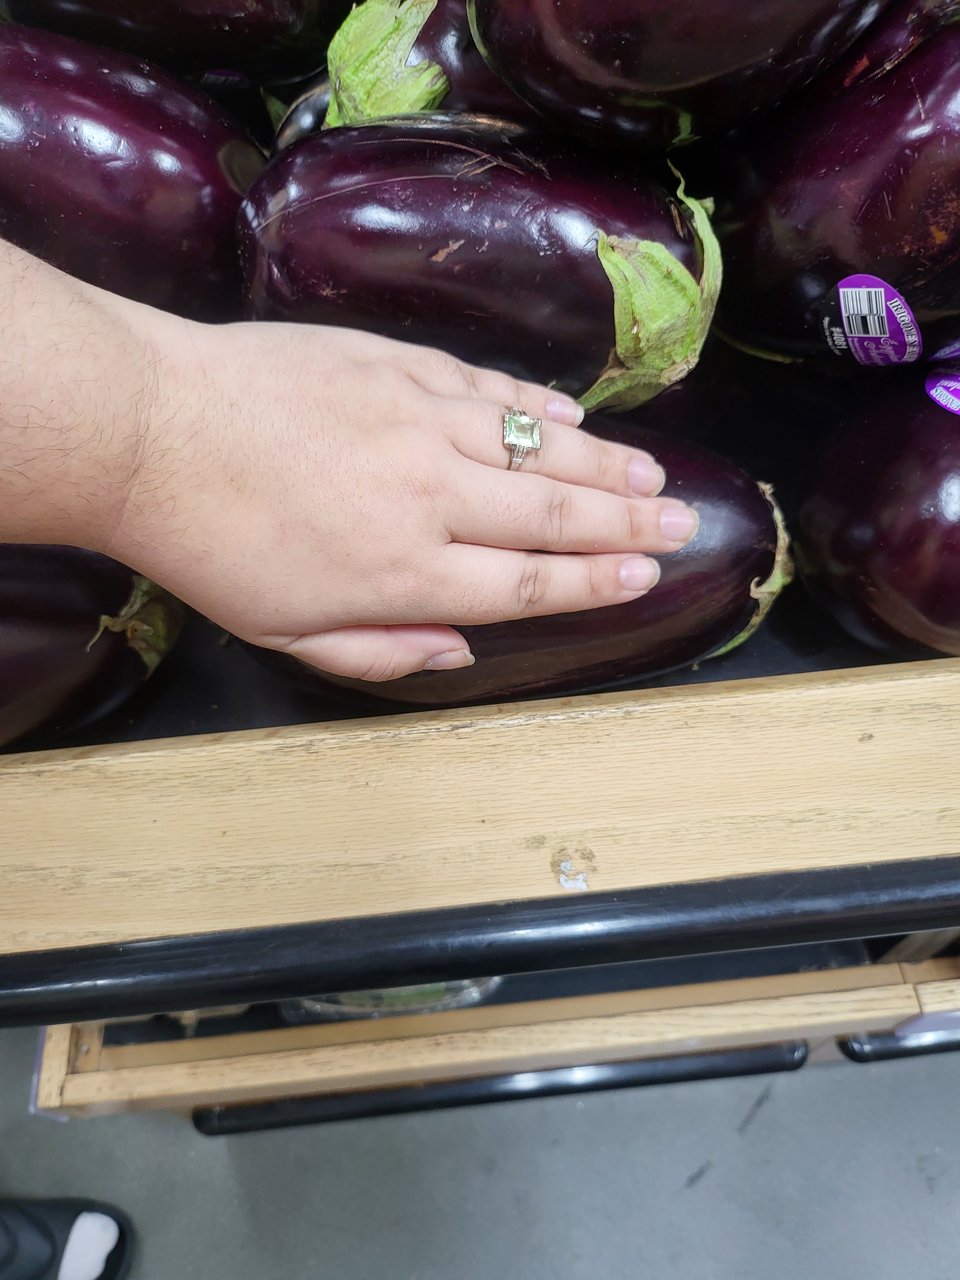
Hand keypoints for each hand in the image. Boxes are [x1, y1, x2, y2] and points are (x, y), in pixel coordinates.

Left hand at [108, 320, 699, 680]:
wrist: (152, 431)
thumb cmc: (211, 544)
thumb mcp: (287, 631)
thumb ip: (381, 649)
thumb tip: (461, 650)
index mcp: (405, 573)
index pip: (527, 583)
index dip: (595, 582)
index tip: (646, 576)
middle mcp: (429, 498)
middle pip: (552, 513)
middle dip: (627, 524)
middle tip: (683, 522)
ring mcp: (418, 421)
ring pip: (534, 445)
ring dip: (602, 461)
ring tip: (653, 475)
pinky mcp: (396, 365)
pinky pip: (486, 387)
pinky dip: (534, 404)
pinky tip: (571, 414)